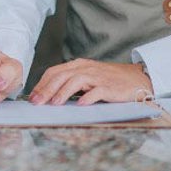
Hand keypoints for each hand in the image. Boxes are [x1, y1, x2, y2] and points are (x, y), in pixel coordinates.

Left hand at [28, 59, 152, 105]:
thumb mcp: (88, 77)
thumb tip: (49, 96)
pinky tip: (80, 104)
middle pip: (61, 76)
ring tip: (54, 103)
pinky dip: (88, 97)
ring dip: (63, 92)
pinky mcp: (111, 87)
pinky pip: (97, 91)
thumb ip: (71, 83)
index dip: (42, 84)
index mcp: (78, 65)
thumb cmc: (110, 80)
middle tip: (37, 102)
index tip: (32, 96)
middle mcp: (86, 69)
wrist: (138, 78)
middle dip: (47, 89)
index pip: (55, 72)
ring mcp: (98, 77)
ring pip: (76, 81)